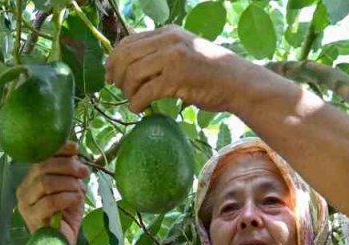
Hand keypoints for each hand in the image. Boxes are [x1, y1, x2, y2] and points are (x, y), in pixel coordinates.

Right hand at [15, 141, 89, 244]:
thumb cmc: (66, 218)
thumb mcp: (70, 189)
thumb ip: (70, 171)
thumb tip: (74, 150)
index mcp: (30, 180)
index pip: (40, 157)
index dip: (58, 150)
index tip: (76, 149)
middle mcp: (23, 191)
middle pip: (42, 167)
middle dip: (68, 166)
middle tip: (84, 173)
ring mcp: (25, 206)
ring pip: (46, 183)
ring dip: (69, 183)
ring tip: (80, 191)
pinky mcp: (32, 219)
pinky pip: (51, 202)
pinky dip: (67, 197)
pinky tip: (75, 201)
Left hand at [105, 26, 258, 113]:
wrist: (238, 83)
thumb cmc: (209, 73)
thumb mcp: (183, 53)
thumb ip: (159, 54)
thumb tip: (128, 65)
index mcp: (168, 33)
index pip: (128, 42)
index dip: (114, 60)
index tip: (110, 76)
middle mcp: (169, 41)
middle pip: (126, 56)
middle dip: (117, 76)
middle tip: (120, 90)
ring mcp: (174, 58)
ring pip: (133, 73)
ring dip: (127, 91)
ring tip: (133, 101)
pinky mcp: (177, 78)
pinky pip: (145, 92)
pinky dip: (137, 103)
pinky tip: (139, 109)